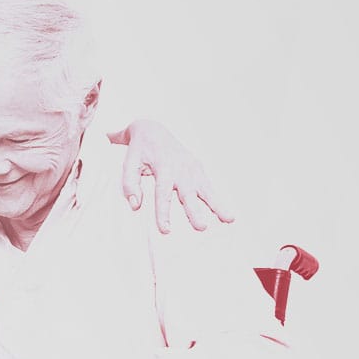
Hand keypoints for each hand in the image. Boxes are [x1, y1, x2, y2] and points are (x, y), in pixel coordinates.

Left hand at [108, 120, 234, 233]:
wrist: (153, 129)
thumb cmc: (139, 149)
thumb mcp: (128, 163)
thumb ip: (130, 183)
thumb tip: (135, 205)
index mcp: (163, 166)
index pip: (163, 193)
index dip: (164, 212)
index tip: (165, 229)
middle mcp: (181, 168)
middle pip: (189, 193)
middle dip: (195, 211)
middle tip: (202, 227)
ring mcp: (192, 167)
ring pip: (206, 189)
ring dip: (218, 204)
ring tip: (229, 219)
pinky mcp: (198, 167)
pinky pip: (208, 185)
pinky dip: (218, 198)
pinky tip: (226, 212)